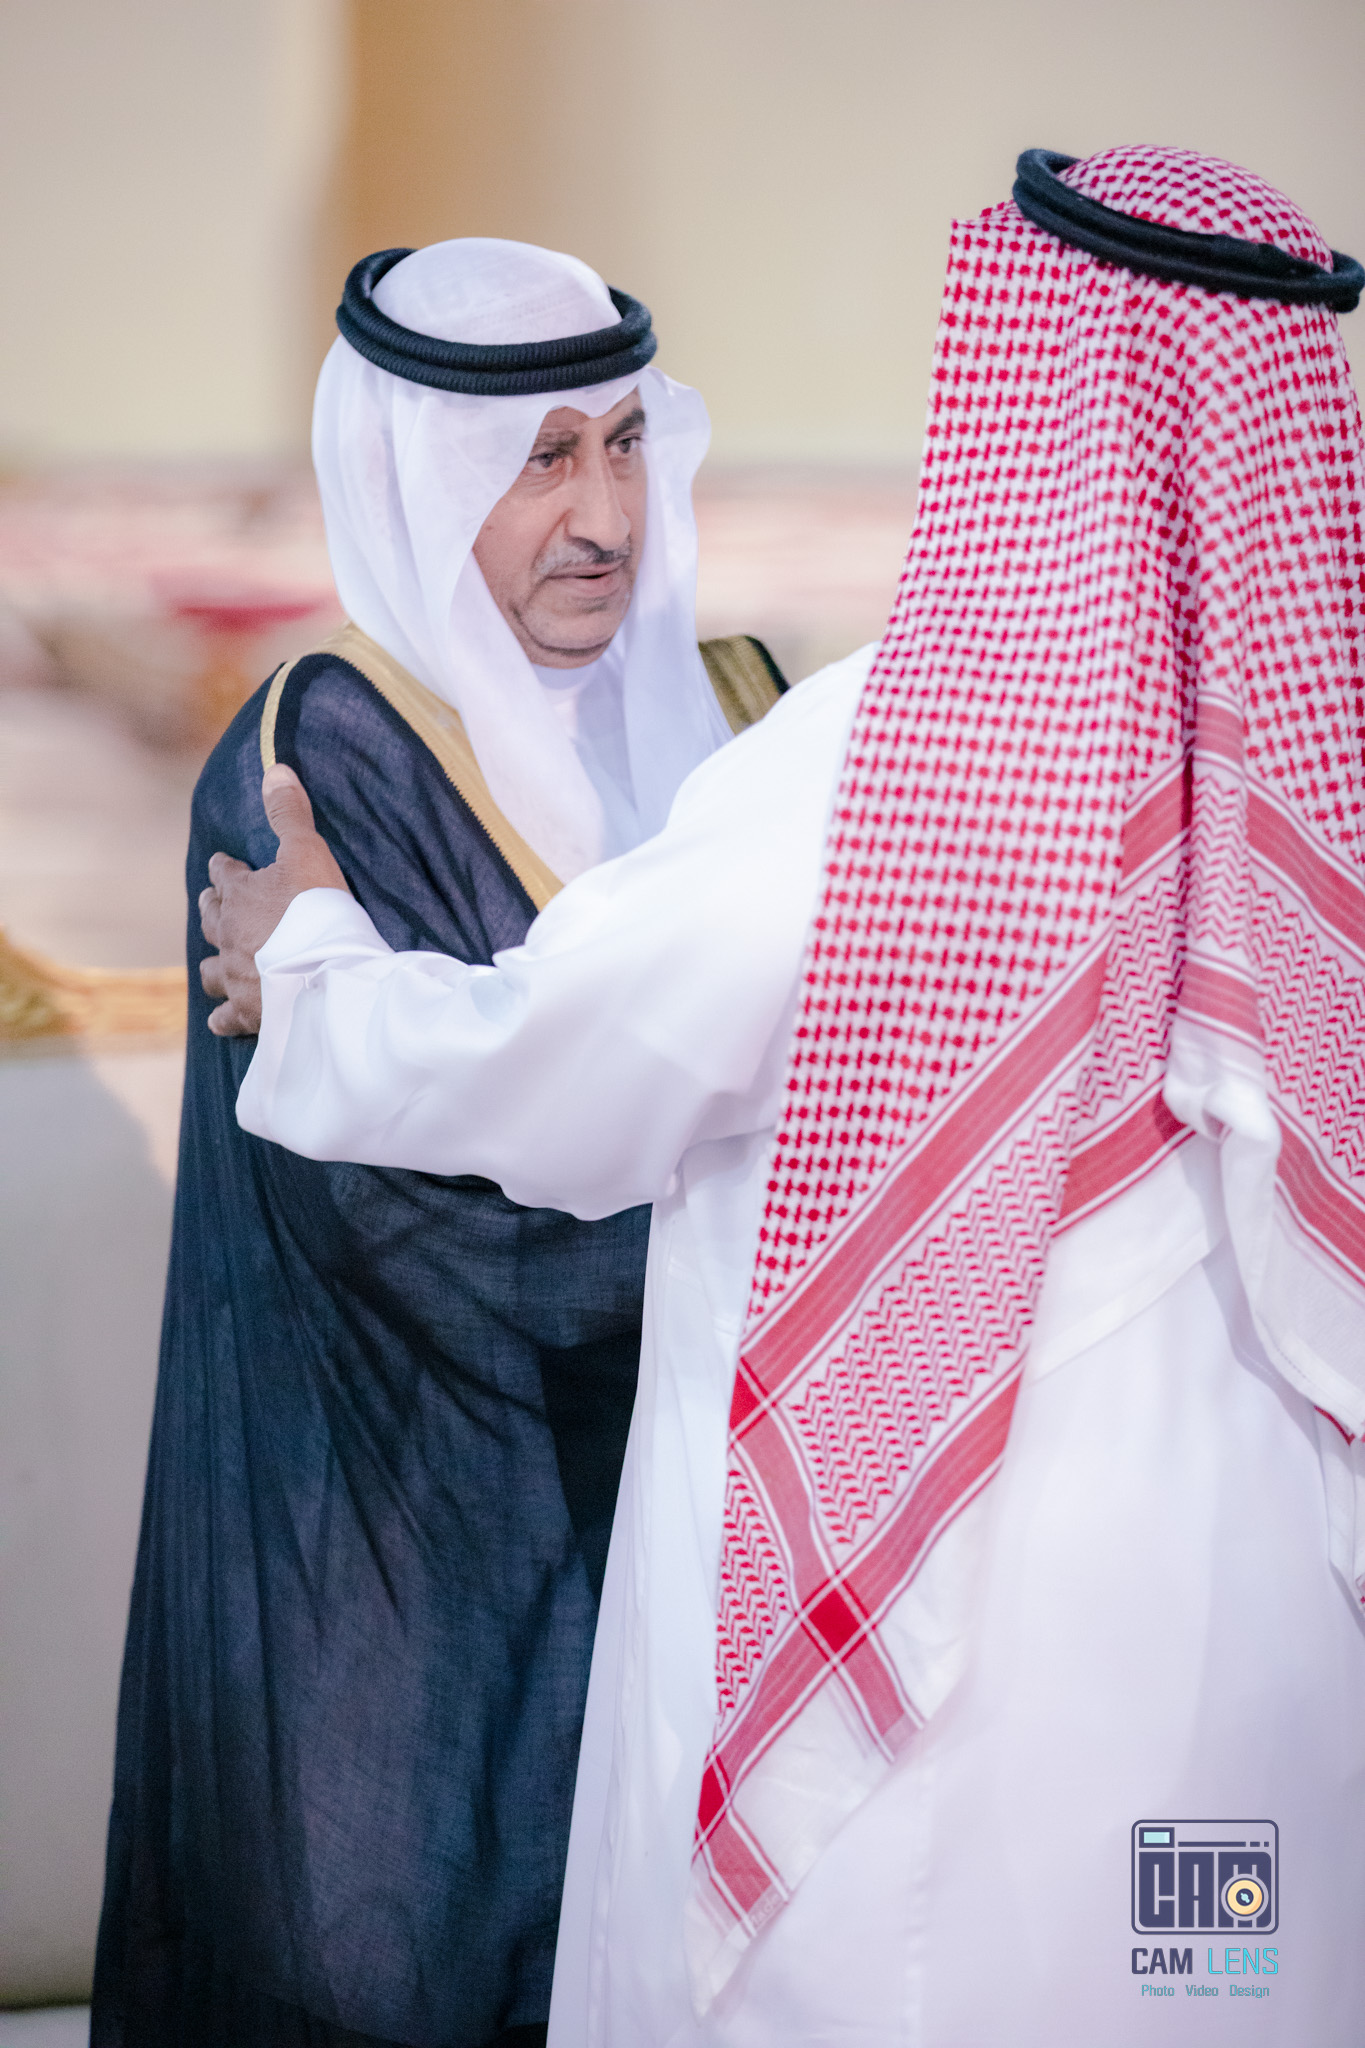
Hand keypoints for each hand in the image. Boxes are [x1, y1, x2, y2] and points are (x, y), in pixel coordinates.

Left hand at [199, 764, 350, 1036]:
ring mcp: (234, 974)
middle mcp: (227, 934)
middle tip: (216, 906)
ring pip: (210, 969)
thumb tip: (275, 769)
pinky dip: (222, 1018)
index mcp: (239, 894)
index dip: (225, 868)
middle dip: (212, 909)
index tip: (225, 865)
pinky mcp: (246, 1011)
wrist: (323, 975)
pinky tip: (221, 1021)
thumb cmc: (317, 911)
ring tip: (216, 965)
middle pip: (210, 918)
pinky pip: (225, 1017)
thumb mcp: (308, 852)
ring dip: (212, 964)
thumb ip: (290, 814)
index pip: (223, 874)